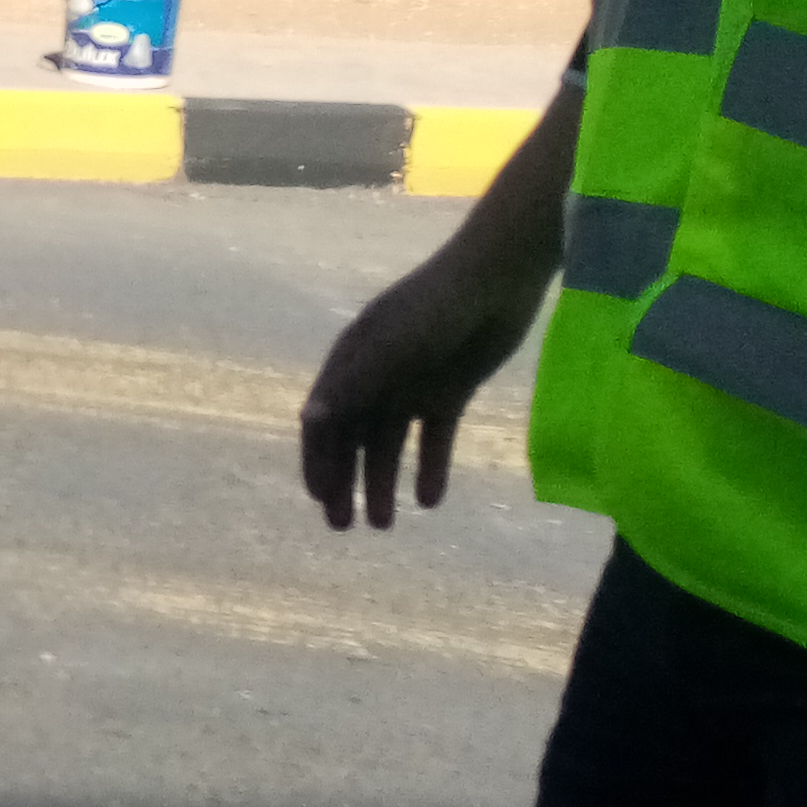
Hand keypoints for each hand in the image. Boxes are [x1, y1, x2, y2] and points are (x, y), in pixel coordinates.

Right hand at [300, 249, 553, 528]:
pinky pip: (433, 439)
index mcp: (349, 364)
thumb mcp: (391, 348)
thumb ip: (352, 384)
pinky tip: (430, 501)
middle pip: (351, 439)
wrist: (498, 280)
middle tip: (345, 526)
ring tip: (385, 525)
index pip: (323, 421)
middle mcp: (374, 378)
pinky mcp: (449, 392)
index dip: (318, 461)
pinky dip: (430, 468)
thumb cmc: (436, 308)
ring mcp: (411, 386)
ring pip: (389, 445)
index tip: (321, 500)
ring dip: (383, 483)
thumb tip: (309, 421)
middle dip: (345, 483)